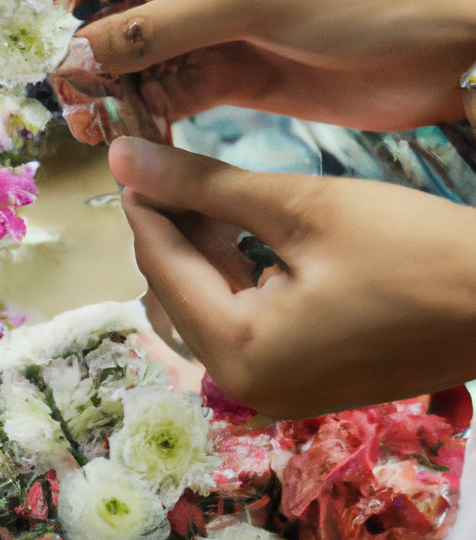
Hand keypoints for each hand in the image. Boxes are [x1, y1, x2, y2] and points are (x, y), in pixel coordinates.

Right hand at [51, 0, 475, 131]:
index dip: (39, 11)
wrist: (430, 47)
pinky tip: (136, 139)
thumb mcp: (240, 0)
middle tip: (72, 108)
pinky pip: (159, 96)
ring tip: (96, 132)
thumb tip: (71, 59)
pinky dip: (143, 117)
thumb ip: (151, 30)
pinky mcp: (217, 74)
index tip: (10, 59)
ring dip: (106, 99)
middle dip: (74, 66)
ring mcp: (194, 31)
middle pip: (93, 25)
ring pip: (122, 68)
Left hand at [110, 136, 475, 417]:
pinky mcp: (301, 377)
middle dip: (171, 222)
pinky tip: (237, 224)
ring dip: (201, 244)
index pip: (161, 265)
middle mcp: (245, 385)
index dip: (143, 201)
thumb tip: (124, 158)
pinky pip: (244, 318)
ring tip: (199, 182)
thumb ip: (204, 185)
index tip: (128, 152)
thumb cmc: (416, 252)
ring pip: (208, 300)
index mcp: (239, 353)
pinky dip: (234, 271)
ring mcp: (275, 388)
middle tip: (163, 159)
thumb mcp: (302, 208)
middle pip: (178, 288)